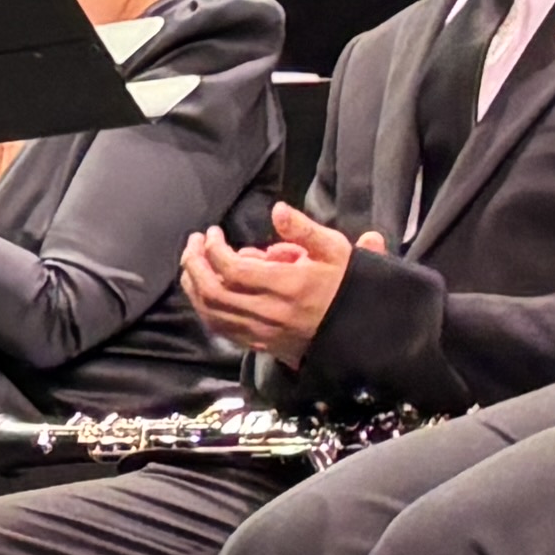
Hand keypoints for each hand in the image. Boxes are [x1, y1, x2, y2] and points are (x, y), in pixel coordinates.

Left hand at [176, 201, 369, 364]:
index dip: (213, 249)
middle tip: (194, 243)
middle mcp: (270, 312)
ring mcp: (263, 332)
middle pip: (213, 291)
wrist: (362, 333)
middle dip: (194, 264)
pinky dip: (204, 307)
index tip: (211, 232)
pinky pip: (221, 328)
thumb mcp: (336, 251)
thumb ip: (304, 230)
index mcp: (288, 286)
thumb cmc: (347, 287)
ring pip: (211, 312)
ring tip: (192, 262)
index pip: (233, 269)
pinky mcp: (260, 344)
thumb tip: (277, 209)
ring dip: (193, 286)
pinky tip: (202, 290)